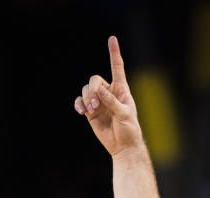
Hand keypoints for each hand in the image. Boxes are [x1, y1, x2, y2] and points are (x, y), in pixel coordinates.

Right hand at [74, 36, 143, 158]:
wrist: (123, 146)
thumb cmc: (129, 130)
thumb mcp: (125, 115)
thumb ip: (112, 102)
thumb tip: (100, 91)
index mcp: (121, 89)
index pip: (117, 68)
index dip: (114, 53)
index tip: (112, 39)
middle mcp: (109, 92)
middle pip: (95, 80)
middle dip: (93, 90)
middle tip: (96, 105)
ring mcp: (99, 101)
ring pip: (86, 90)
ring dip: (87, 98)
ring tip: (91, 110)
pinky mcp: (91, 111)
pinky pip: (80, 101)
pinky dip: (79, 104)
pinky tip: (82, 112)